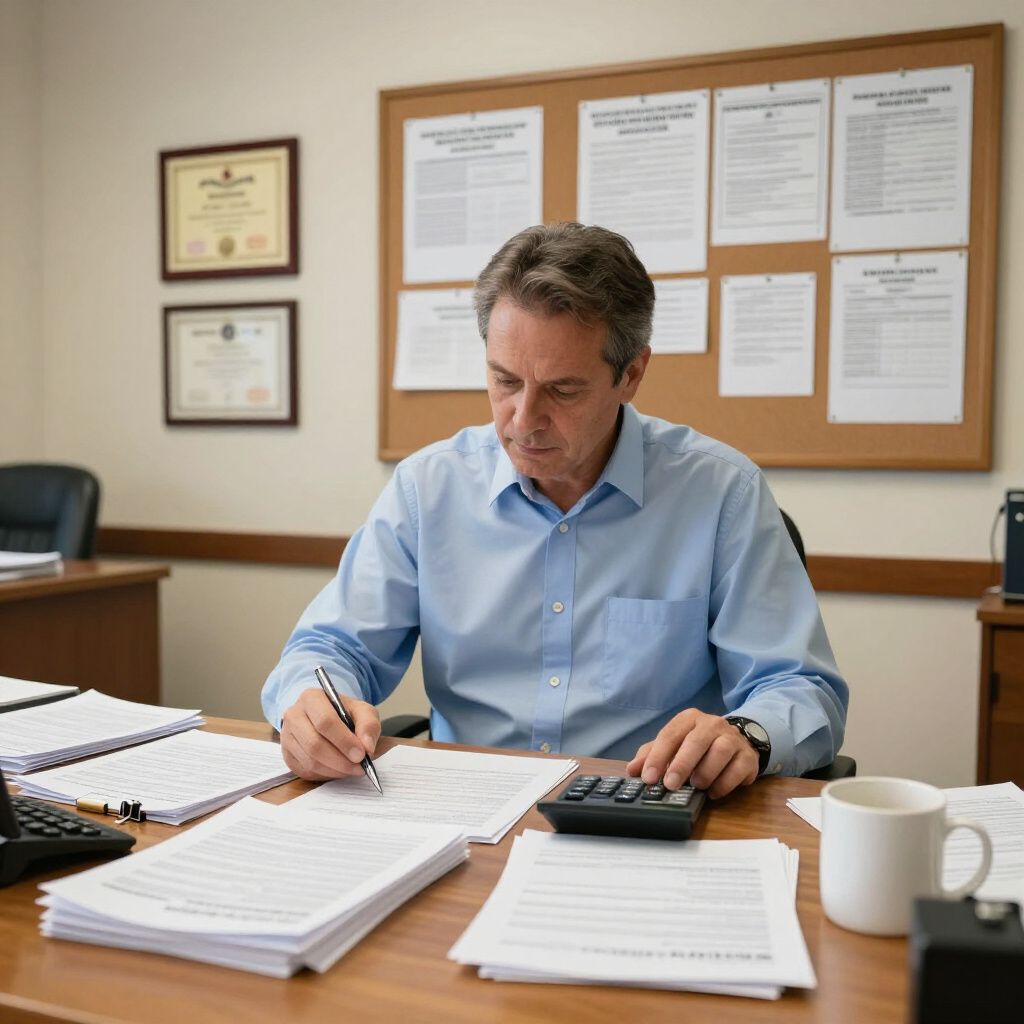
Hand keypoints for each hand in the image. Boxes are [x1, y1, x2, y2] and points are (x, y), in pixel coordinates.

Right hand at [280, 687, 380, 780]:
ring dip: (335, 770)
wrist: (326, 717)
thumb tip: (368, 747)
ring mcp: (287, 737)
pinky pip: (305, 771)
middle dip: (340, 760)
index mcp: (311, 698)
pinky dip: (326, 775)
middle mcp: (294, 716)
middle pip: (315, 744)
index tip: (361, 754)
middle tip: (359, 767)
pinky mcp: (287, 755)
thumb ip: (369, 725)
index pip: (325, 722)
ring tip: (353, 769)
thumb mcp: (362, 711)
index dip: (344, 741)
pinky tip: (339, 770)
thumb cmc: (344, 713)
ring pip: (310, 761)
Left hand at [626, 708, 758, 799]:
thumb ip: (652, 755)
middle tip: (670, 785)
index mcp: (689, 719)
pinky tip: (714, 792)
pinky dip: (724, 783)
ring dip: (706, 772)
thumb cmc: (698, 745)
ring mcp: (732, 738)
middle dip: (681, 764)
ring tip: (696, 786)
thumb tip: (632, 770)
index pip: (670, 735)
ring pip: (720, 751)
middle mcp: (712, 724)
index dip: (657, 757)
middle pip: (696, 741)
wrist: (737, 741)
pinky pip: (738, 769)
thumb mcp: (673, 745)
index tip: (648, 778)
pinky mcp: (748, 755)